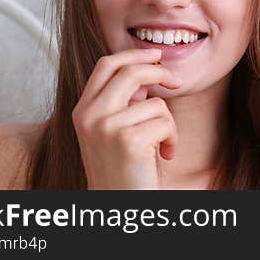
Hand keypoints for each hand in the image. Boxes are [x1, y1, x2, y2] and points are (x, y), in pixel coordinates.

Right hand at [72, 49, 181, 188]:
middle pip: (131, 72)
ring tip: (161, 146)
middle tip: (177, 83)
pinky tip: (164, 156)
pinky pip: (165, 123)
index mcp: (83, 110)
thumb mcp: (113, 132)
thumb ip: (122, 103)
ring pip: (155, 103)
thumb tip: (146, 73)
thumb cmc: (123, 170)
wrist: (118, 204)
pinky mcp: (127, 140)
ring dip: (168, 125)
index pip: (106, 65)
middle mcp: (89, 116)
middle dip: (160, 72)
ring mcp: (106, 127)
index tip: (156, 55)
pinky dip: (172, 139)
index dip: (134, 55)